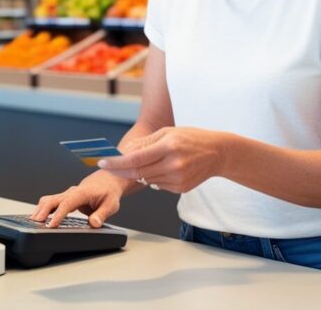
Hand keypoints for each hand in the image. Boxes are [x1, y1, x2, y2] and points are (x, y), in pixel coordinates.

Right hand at [30, 169, 124, 227]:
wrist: (108, 180)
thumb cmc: (109, 192)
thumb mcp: (111, 204)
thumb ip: (102, 214)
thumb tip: (94, 223)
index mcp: (82, 192)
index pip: (67, 203)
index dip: (58, 214)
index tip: (51, 225)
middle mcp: (72, 192)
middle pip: (53, 200)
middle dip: (43, 211)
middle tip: (36, 223)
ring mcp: (67, 194)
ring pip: (49, 200)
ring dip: (40, 210)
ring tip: (33, 223)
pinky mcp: (65, 198)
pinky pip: (50, 202)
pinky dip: (43, 209)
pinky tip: (38, 218)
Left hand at [98, 127, 227, 193]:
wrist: (218, 153)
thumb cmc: (192, 138)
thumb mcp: (168, 132)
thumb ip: (145, 143)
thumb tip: (124, 151)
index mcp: (169, 146)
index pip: (136, 158)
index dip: (116, 162)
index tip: (102, 162)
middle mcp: (173, 165)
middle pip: (138, 172)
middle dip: (122, 169)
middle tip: (110, 165)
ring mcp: (178, 179)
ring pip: (147, 180)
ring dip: (140, 172)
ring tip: (150, 161)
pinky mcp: (181, 188)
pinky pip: (158, 185)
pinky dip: (155, 177)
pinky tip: (165, 168)